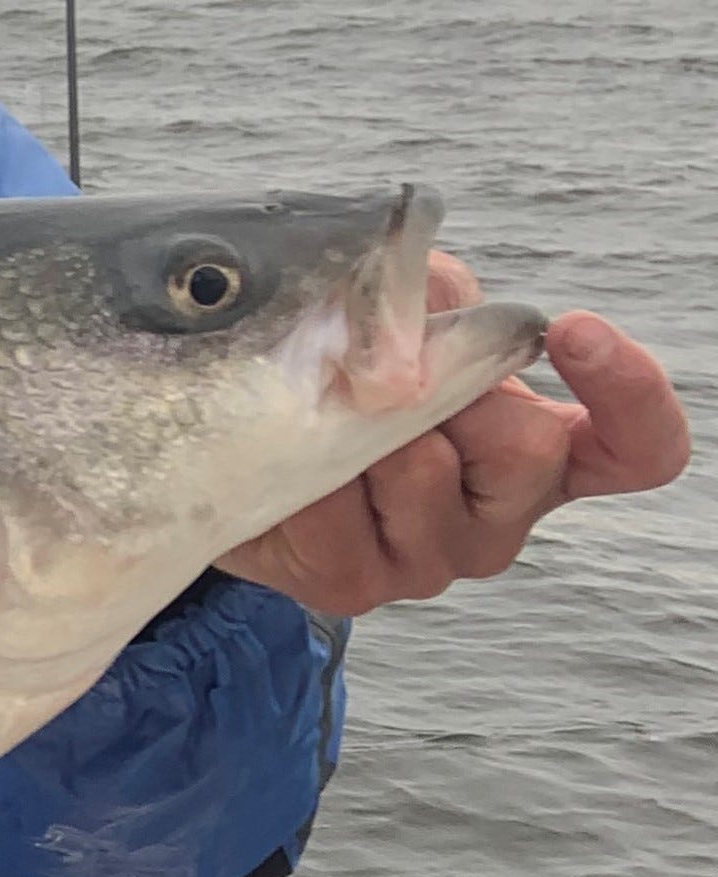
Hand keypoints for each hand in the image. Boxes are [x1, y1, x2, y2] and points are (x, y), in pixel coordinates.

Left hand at [222, 253, 689, 615]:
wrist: (240, 457)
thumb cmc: (346, 381)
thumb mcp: (401, 317)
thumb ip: (430, 293)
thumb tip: (420, 294)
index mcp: (540, 449)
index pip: (636, 448)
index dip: (630, 394)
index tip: (575, 329)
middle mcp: (502, 516)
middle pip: (528, 447)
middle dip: (453, 387)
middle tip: (388, 372)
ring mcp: (432, 560)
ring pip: (423, 468)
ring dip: (364, 420)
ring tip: (325, 413)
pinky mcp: (356, 584)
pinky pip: (336, 506)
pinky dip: (302, 462)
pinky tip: (287, 460)